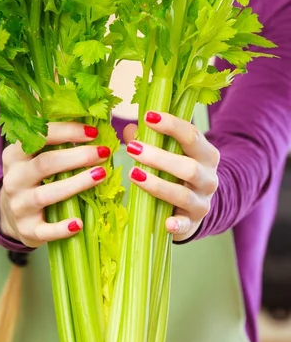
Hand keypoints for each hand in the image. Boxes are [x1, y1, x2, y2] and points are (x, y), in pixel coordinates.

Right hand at [0, 123, 109, 247]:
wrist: (9, 214)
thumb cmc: (34, 178)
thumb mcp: (35, 155)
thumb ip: (56, 139)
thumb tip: (92, 116)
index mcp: (15, 154)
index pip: (40, 136)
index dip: (68, 131)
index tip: (94, 132)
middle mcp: (14, 178)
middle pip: (45, 163)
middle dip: (77, 156)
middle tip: (104, 153)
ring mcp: (19, 205)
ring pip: (46, 194)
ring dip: (76, 184)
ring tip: (101, 175)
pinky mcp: (26, 229)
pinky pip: (45, 230)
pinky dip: (62, 228)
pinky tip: (79, 223)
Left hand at [123, 111, 219, 241]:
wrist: (195, 207)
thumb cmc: (177, 173)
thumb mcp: (170, 154)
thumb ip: (151, 140)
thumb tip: (132, 129)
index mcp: (206, 155)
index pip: (192, 135)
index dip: (171, 125)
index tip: (148, 116)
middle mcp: (209, 178)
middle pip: (189, 167)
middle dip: (159, 157)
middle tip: (132, 148)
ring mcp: (202, 202)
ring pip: (182, 194)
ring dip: (157, 184)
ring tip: (133, 174)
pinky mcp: (192, 223)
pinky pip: (185, 225)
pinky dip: (176, 224)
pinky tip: (166, 222)